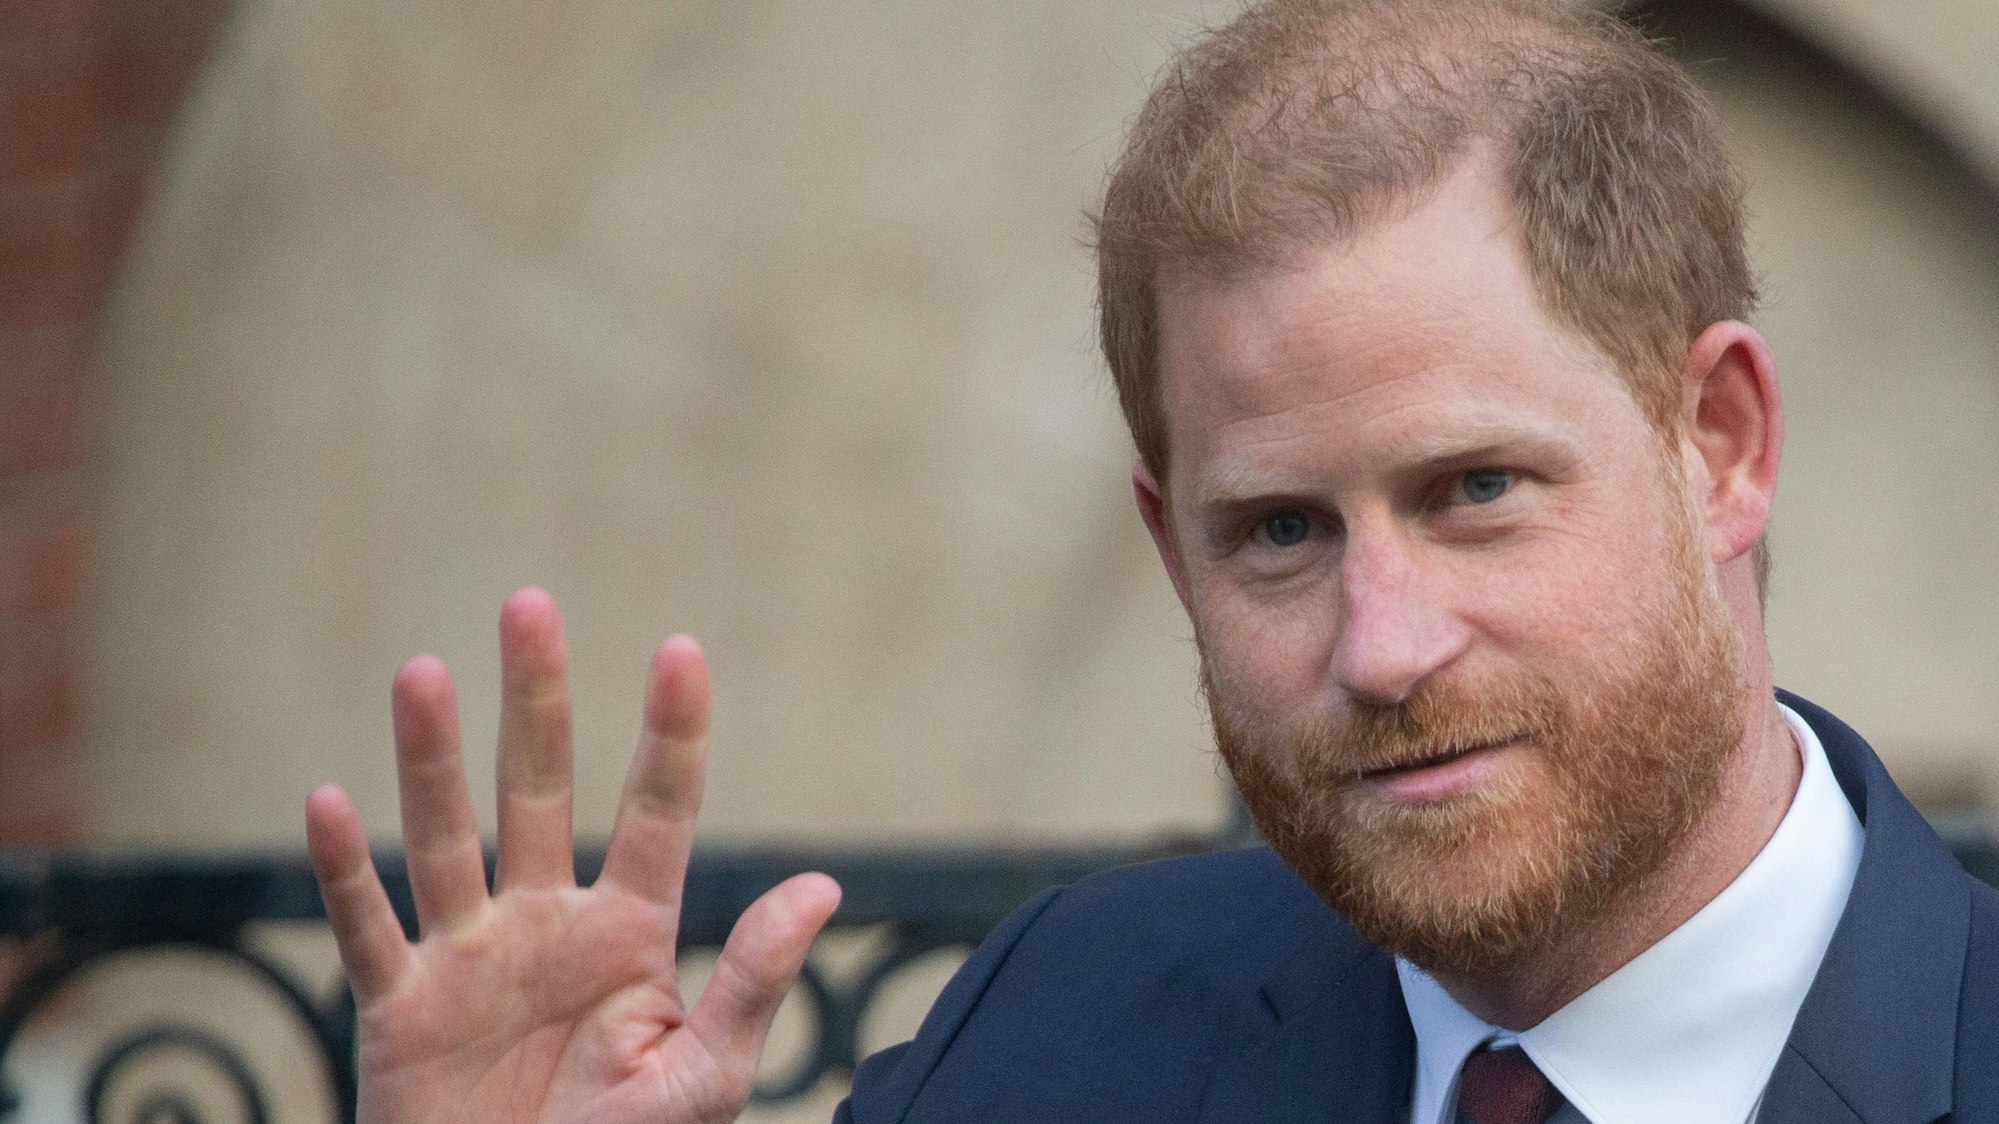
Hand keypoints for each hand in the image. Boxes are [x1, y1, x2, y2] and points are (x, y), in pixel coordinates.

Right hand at [306, 589, 841, 1123]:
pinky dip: (343, 873)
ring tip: (425, 670)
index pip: (657, 812)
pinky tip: (330, 801)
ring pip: (446, 838)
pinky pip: (367, 931)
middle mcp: (546, 924)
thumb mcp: (704, 1076)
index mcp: (630, 934)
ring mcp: (469, 960)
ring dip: (432, 758)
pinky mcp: (400, 1010)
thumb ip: (752, 980)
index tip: (681, 649)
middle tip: (530, 604)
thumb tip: (822, 885)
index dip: (670, 734)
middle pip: (538, 790)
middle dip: (536, 701)